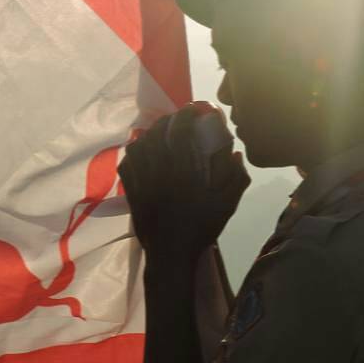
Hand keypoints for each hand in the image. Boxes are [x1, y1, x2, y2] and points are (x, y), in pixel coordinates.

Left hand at [119, 105, 249, 260]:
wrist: (171, 253)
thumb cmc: (202, 227)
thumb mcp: (227, 204)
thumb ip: (236, 178)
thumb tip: (236, 155)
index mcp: (185, 169)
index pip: (180, 131)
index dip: (185, 116)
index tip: (193, 110)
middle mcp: (161, 168)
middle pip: (157, 133)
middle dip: (167, 120)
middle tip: (177, 118)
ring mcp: (143, 179)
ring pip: (140, 145)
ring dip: (149, 133)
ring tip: (158, 132)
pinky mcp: (132, 190)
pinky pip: (127, 163)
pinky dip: (133, 152)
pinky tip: (140, 151)